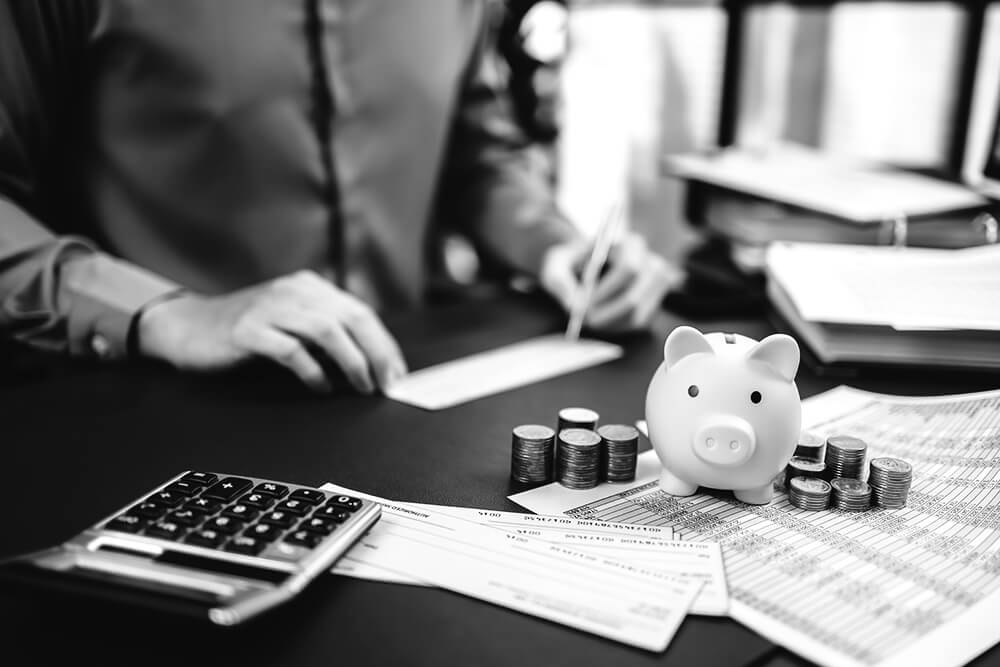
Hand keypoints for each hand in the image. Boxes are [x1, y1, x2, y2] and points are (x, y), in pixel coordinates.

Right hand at [137, 270, 407, 393]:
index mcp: (308, 287)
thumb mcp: (290, 322)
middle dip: (376, 353)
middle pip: (350, 319)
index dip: (384, 343)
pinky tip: (320, 386)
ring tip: (361, 386)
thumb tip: (370, 361)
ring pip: (326, 330)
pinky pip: (291, 350)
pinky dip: (312, 370)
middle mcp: (293, 292)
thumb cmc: (245, 330)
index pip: (360, 312)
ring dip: (351, 362)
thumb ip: (326, 333)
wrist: (186, 326)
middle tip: (386, 383)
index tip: (396, 372)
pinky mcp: (248, 330)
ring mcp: (270, 308)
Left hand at [540, 232, 682, 332]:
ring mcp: (656, 284)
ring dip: (610, 323)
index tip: (584, 305)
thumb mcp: (557, 265)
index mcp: (628, 243)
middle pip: (635, 297)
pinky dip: (617, 326)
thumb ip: (561, 282)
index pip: (629, 269)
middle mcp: (649, 261)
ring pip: (637, 314)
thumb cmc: (571, 261)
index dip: (607, 291)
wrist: (585, 263)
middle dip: (606, 314)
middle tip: (584, 320)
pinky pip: (639, 322)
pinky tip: (602, 319)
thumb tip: (575, 307)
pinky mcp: (654, 302)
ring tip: (589, 319)